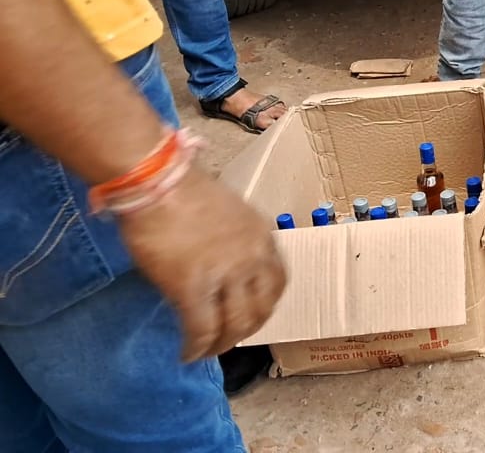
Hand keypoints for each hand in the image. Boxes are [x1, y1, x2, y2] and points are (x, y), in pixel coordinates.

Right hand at [117, 167, 285, 362]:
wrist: (156, 181)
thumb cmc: (181, 188)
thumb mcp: (226, 213)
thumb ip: (232, 241)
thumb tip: (219, 264)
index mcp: (262, 237)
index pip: (278, 282)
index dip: (265, 304)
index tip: (252, 313)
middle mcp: (253, 257)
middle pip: (262, 309)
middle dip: (247, 329)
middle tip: (229, 338)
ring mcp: (226, 274)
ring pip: (237, 325)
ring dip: (223, 344)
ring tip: (208, 351)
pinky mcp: (193, 288)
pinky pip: (201, 329)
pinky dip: (196, 348)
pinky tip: (187, 354)